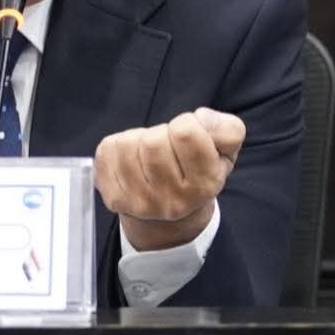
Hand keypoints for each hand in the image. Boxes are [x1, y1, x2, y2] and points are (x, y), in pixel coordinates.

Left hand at [93, 108, 245, 251]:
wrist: (169, 217)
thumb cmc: (196, 171)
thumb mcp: (225, 151)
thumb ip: (227, 130)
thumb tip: (202, 118)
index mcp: (205, 185)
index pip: (186, 132)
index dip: (187, 122)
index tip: (188, 135)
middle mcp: (173, 201)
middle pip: (154, 141)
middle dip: (160, 133)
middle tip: (167, 145)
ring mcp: (141, 203)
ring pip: (128, 144)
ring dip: (138, 138)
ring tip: (149, 152)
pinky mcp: (115, 198)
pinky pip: (107, 152)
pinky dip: (117, 147)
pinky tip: (131, 160)